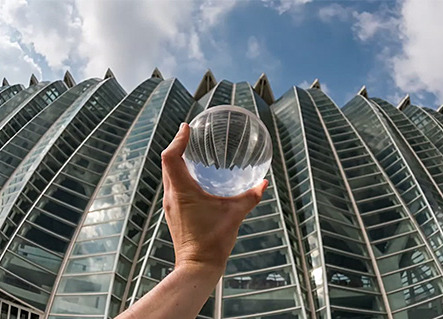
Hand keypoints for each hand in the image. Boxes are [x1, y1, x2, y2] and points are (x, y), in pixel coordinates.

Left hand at [161, 122, 267, 270]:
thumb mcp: (235, 214)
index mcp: (182, 191)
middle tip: (190, 135)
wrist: (198, 266)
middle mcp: (172, 196)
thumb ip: (250, 197)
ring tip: (192, 152)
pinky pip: (173, 187)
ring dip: (177, 161)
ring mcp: (171, 205)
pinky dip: (180, 176)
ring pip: (168, 175)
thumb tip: (263, 183)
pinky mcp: (174, 213)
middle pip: (168, 163)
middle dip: (178, 146)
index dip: (178, 139)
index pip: (171, 157)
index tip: (187, 128)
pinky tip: (195, 178)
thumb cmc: (212, 242)